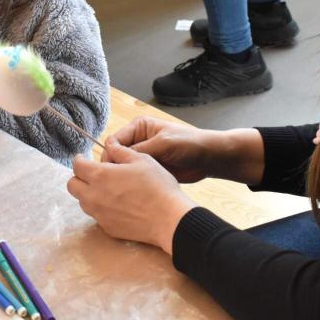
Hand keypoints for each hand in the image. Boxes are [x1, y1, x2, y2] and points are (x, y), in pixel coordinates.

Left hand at [67, 144, 196, 254]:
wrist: (168, 219)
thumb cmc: (157, 186)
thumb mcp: (141, 160)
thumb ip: (120, 151)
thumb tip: (109, 144)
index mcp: (100, 176)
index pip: (77, 166)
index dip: (79, 159)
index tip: (83, 158)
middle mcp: (94, 196)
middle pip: (72, 186)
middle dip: (79, 177)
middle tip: (93, 174)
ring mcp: (100, 215)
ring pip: (83, 202)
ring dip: (88, 193)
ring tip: (106, 189)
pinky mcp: (107, 228)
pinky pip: (96, 216)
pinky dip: (101, 208)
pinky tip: (117, 204)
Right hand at [105, 116, 264, 184]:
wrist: (209, 158)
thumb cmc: (189, 144)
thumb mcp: (163, 144)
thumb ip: (139, 149)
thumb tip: (115, 155)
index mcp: (139, 127)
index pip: (114, 141)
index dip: (110, 156)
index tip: (112, 171)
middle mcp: (138, 140)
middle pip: (116, 155)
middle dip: (116, 168)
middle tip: (118, 183)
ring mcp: (143, 155)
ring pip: (124, 168)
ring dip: (125, 177)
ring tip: (127, 189)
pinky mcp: (149, 169)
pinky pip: (135, 177)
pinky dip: (133, 184)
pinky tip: (134, 192)